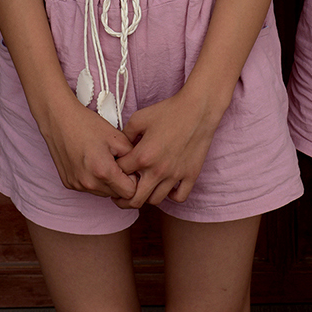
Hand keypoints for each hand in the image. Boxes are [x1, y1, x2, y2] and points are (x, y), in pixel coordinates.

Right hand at [35, 99, 139, 200]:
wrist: (58, 118)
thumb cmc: (87, 125)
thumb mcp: (118, 138)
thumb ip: (134, 159)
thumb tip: (139, 173)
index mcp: (103, 172)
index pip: (130, 193)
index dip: (134, 180)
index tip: (130, 167)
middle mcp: (88, 183)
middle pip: (117, 195)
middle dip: (121, 182)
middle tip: (116, 161)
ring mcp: (76, 184)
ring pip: (103, 193)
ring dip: (108, 182)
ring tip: (102, 160)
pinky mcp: (68, 183)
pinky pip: (89, 188)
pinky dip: (94, 179)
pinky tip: (89, 162)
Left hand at [117, 88, 224, 208]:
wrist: (198, 110)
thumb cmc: (167, 112)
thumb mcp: (138, 119)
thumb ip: (124, 136)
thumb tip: (118, 149)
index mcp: (142, 156)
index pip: (120, 175)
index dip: (113, 174)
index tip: (114, 173)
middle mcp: (158, 170)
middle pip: (135, 199)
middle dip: (123, 199)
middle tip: (119, 196)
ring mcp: (176, 175)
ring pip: (155, 200)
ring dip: (146, 197)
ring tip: (141, 190)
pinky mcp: (191, 175)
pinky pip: (179, 197)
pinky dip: (170, 195)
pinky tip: (165, 186)